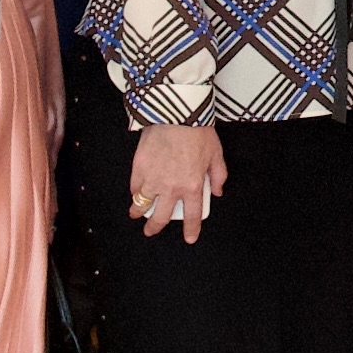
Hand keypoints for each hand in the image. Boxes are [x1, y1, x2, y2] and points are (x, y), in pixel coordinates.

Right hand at [130, 122, 226, 238]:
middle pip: (161, 217)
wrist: (175, 114)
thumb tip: (216, 191)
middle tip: (151, 231)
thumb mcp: (216, 155)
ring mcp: (152, 179)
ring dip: (138, 212)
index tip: (189, 238)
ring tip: (136, 214)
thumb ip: (218, 176)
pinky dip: (134, 192)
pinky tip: (135, 193)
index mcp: (192, 186)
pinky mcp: (139, 168)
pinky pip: (134, 187)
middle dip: (155, 228)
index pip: (192, 216)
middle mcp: (171, 188)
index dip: (191, 230)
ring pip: (142, 204)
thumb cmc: (197, 131)